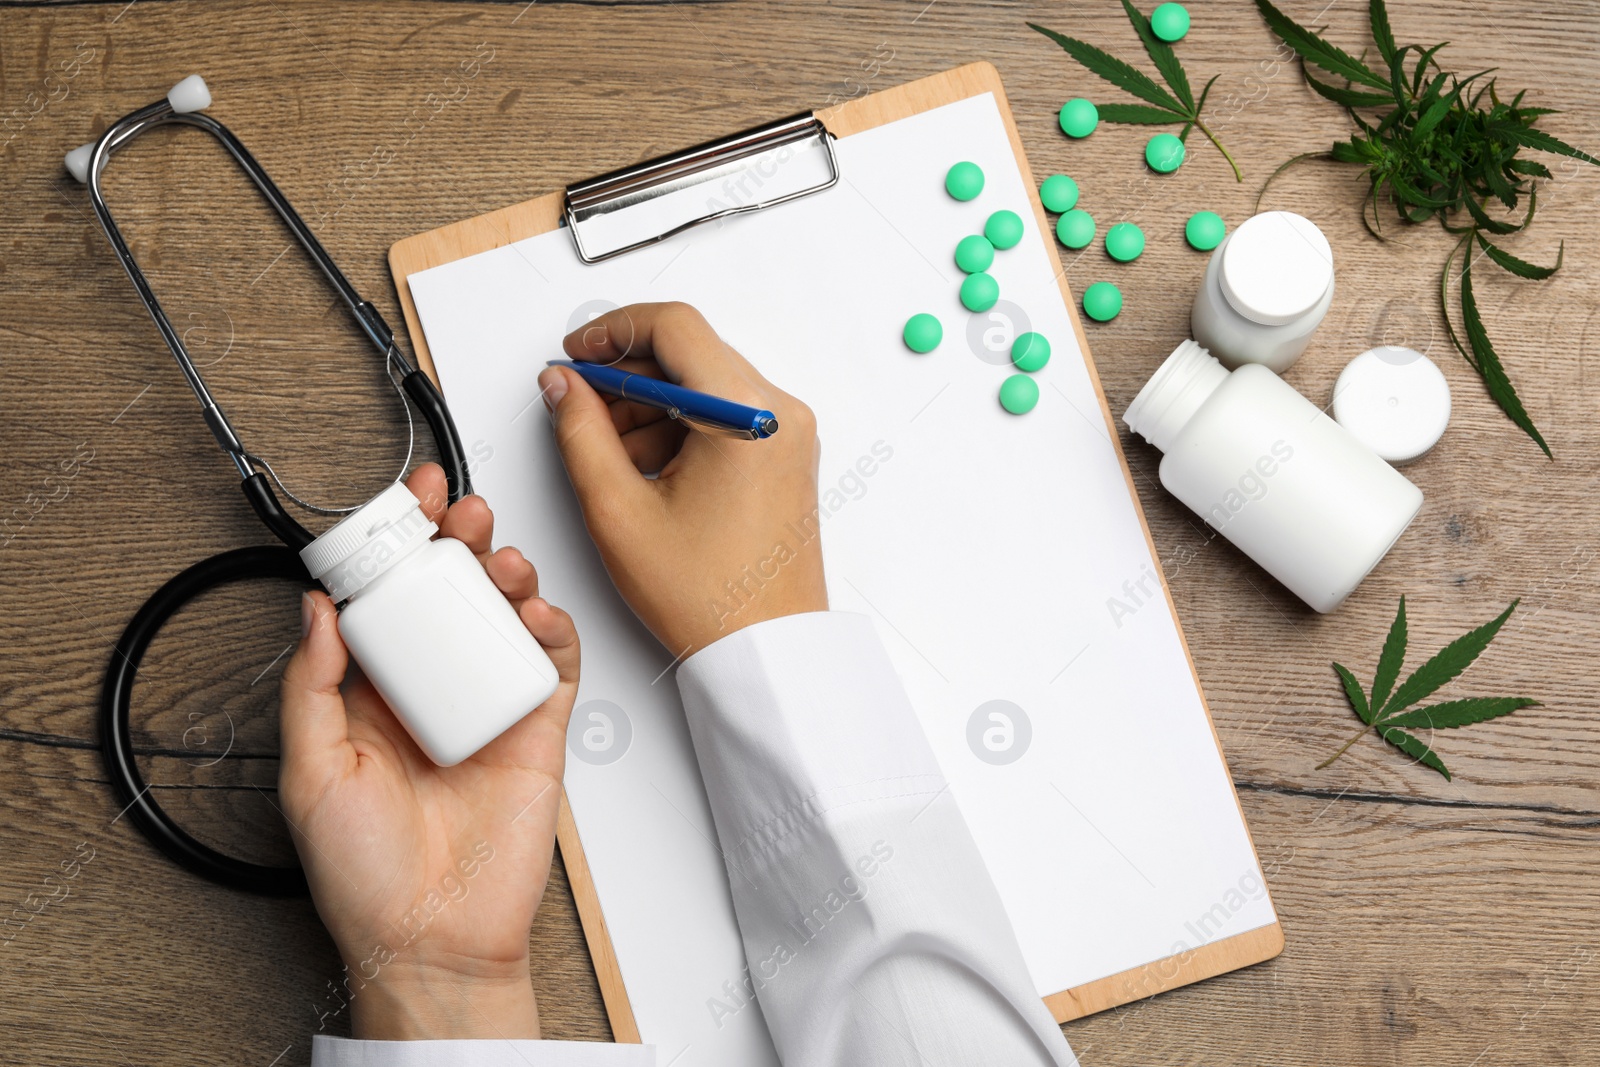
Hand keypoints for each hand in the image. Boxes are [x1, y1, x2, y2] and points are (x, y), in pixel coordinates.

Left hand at [278, 462, 578, 1039]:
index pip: (386, 601)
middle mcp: (431, 692)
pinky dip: (553, 630)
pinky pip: (553, 666)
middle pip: (451, 595)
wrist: (433, 939)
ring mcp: (487, 706)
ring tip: (500, 559)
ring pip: (504, 618)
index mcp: (371, 695)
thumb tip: (314, 609)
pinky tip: (536, 615)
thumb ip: (310, 687)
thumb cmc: (364, 876)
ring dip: (508, 575)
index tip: (402, 504)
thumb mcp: (311, 774)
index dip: (395, 547)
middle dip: (459, 543)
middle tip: (461, 513)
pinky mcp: (537, 729)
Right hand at [538, 302, 827, 656]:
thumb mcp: (619, 511)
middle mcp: (779, 414)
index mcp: (747, 415)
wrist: (766, 650)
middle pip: (690, 353)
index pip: (674, 325)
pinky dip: (681, 428)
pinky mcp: (785, 456)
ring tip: (613, 459)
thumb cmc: (710, 597)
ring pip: (705, 385)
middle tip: (580, 409)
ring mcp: (788, 435)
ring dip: (651, 406)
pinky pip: (726, 416)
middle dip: (626, 376)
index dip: (613, 331)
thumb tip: (563, 385)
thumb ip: (580, 432)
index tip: (577, 356)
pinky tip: (648, 473)